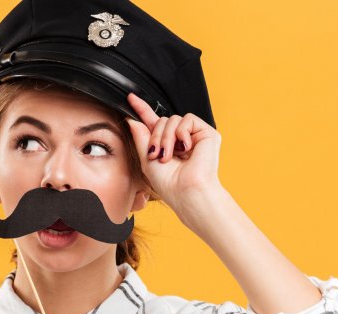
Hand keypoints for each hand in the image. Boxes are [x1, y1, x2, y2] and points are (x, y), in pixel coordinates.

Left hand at [125, 92, 222, 212]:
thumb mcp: (147, 159)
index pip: (154, 122)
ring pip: (173, 119)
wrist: (186, 191)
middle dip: (156, 136)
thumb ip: (140, 137)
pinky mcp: (207, 133)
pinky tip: (185, 148)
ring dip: (166, 137)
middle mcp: (181, 139)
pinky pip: (187, 119)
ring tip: (170, 155)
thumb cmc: (168, 183)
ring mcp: (194, 135)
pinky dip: (181, 133)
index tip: (130, 98)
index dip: (142, 109)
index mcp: (167, 145)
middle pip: (162, 120)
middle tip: (158, 154)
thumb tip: (132, 119)